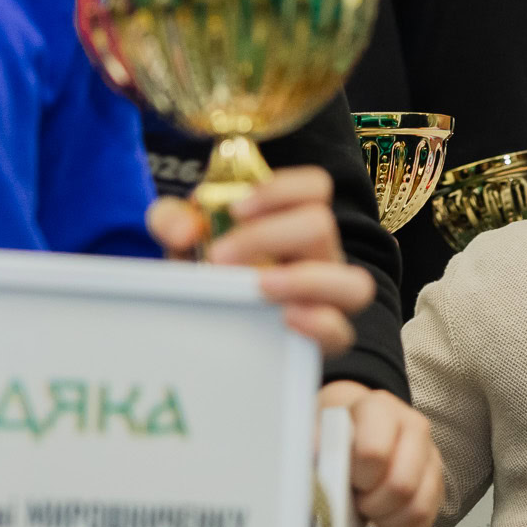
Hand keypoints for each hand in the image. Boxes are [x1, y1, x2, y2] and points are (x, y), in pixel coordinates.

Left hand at [148, 167, 372, 352]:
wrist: (200, 327)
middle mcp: (318, 254)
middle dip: (267, 237)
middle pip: (322, 226)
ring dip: (307, 280)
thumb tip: (185, 230)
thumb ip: (172, 219)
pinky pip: (341, 332)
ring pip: (355, 283)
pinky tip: (283, 319)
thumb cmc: (205, 272)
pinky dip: (318, 324)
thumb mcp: (181, 240)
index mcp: (292, 220)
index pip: (315, 187)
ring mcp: (326, 298)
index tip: (236, 209)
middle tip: (219, 257)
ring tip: (261, 286)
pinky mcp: (321, 340)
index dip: (281, 190)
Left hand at [321, 381, 444, 526]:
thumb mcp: (315, 431)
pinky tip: (382, 520)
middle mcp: (413, 428)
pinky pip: (425, 520)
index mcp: (380, 409)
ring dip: (386, 518)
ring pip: (417, 506)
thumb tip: (312, 467)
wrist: (352, 428)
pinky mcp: (436, 484)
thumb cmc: (334, 432)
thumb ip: (313, 447)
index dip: (357, 476)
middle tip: (355, 497)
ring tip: (367, 510)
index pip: (375, 452)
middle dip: (372, 503)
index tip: (344, 476)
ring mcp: (429, 457)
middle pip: (402, 484)